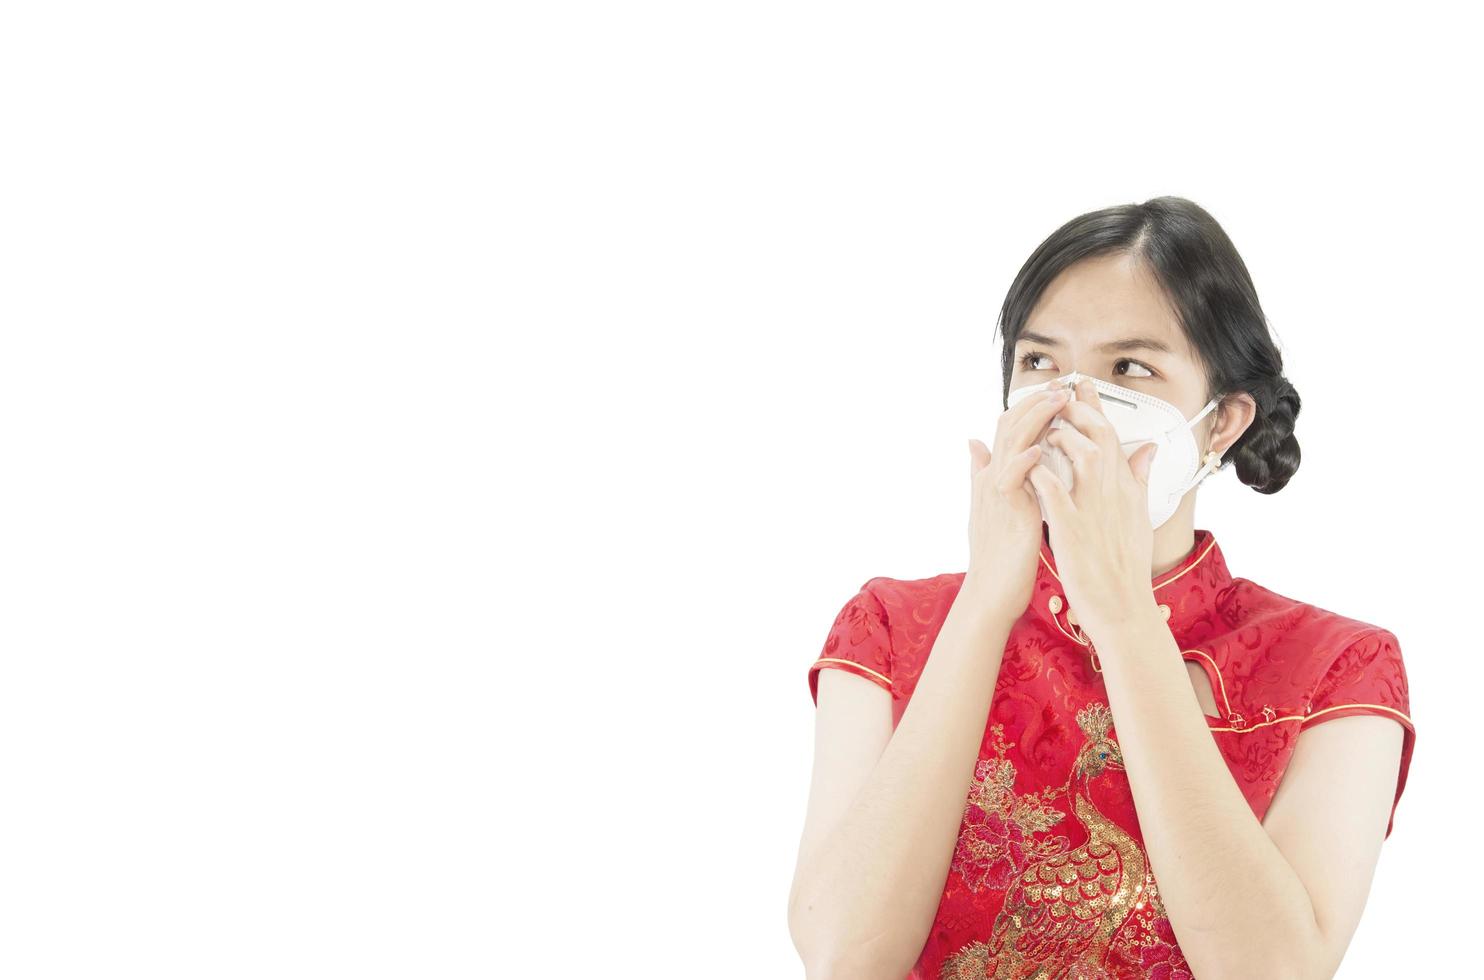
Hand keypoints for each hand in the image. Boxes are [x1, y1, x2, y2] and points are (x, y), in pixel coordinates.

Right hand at [963, 383, 1070, 615]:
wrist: (993, 590)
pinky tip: (1038, 447)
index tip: (1056, 392)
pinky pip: (1011, 480)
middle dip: (1036, 404)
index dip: (1030, 407)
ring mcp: (996, 493)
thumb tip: (973, 443)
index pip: (1010, 428)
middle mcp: (992, 478)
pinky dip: (1023, 461)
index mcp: (994, 476)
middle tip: (1061, 386)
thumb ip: (984, 473)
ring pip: (1010, 445)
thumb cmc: (1002, 554)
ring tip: (1056, 401)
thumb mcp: (992, 507)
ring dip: (1035, 420)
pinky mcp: (1005, 511)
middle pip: (1010, 427)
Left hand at [1025, 378, 1160, 639]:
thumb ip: (1138, 480)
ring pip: (1086, 460)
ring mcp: (1096, 512)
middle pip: (1102, 439)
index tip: (1080, 385)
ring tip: (1046, 430)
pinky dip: (1045, 478)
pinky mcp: (1075, 533)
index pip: (1112, 437)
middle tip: (1059, 392)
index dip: (1095, 408)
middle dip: (1080, 411)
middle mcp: (1115, 495)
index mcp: (1126, 490)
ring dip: (1065, 439)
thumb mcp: (1138, 517)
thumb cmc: (1125, 565)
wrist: (1124, 609)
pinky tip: (1031, 467)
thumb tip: (1146, 448)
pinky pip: (1059, 497)